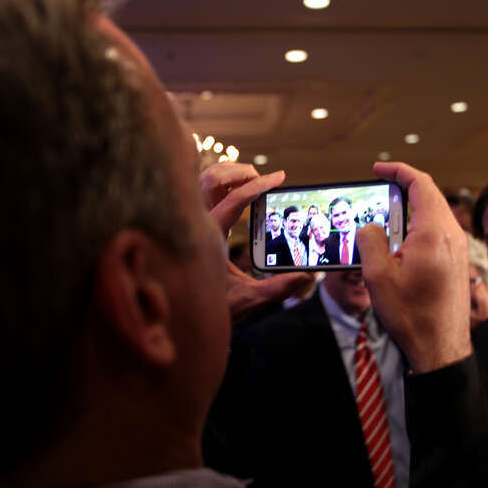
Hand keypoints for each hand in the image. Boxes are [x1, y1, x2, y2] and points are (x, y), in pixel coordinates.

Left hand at [199, 162, 311, 321]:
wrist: (181, 315)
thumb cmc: (212, 307)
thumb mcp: (246, 299)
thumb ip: (276, 289)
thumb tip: (305, 276)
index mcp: (207, 237)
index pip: (235, 200)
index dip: (260, 185)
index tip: (280, 177)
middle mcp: (194, 224)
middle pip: (213, 177)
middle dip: (241, 172)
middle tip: (266, 179)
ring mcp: (188, 220)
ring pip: (203, 179)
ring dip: (229, 173)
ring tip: (253, 181)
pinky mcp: (188, 222)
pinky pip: (200, 188)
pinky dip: (219, 182)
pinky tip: (236, 193)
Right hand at [357, 162, 471, 372]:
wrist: (441, 348)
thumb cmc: (411, 315)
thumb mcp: (377, 276)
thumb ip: (370, 240)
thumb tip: (370, 226)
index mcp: (434, 232)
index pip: (420, 184)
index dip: (398, 171)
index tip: (378, 169)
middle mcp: (451, 235)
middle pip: (429, 195)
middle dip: (402, 188)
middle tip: (377, 192)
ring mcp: (457, 249)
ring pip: (433, 214)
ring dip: (409, 209)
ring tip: (384, 219)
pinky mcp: (457, 262)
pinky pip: (438, 231)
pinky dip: (418, 226)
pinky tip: (399, 243)